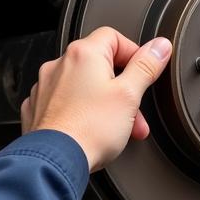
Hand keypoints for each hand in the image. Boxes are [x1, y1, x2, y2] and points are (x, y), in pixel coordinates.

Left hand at [21, 27, 172, 172]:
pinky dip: (82, 112)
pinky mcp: (39, 108)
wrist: (55, 161)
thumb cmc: (89, 129)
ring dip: (105, 103)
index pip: (115, 37)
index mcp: (83, 54)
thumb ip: (146, 66)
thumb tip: (160, 47)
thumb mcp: (130, 95)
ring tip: (118, 127)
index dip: (134, 53)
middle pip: (101, 65)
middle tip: (135, 108)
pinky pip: (67, 103)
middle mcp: (60, 65)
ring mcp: (46, 87)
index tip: (144, 72)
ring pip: (84, 86)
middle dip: (123, 87)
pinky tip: (93, 130)